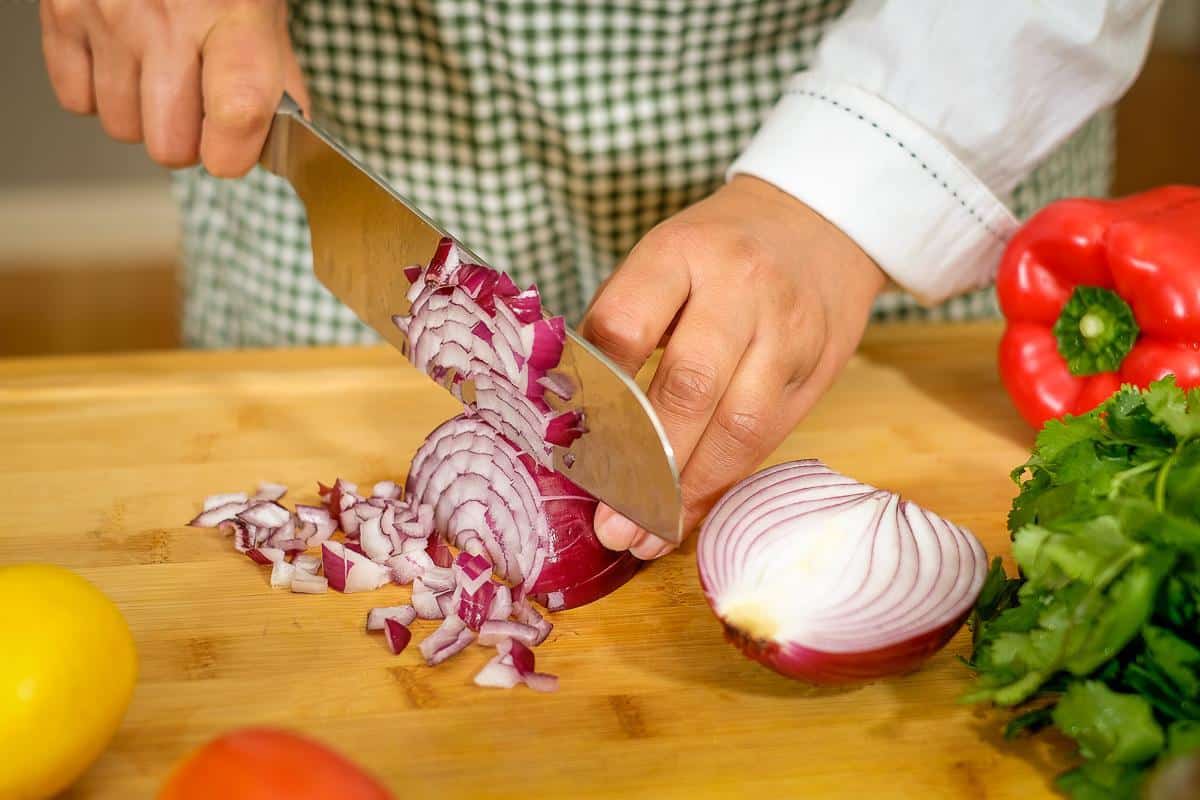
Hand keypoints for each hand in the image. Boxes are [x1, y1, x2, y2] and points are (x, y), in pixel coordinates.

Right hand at [39, 0, 308, 176]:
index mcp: (233, 15)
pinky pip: (76, 101)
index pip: (236, 114)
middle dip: (187, 142)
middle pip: (169, 145)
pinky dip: (99, 92)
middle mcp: (166, 17)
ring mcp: (108, 15)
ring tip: (158, 72)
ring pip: (122, 128)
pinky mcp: (61, 12)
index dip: (234, 154)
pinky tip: (122, 60)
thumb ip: (276, 75)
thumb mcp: (263, 8)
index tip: (234, 152)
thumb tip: (284, 135)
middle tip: (196, 107)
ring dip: (143, 116)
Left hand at [582, 175, 885, 558]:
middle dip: (643, 464)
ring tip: (644, 536)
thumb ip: (622, 321)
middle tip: (609, 522)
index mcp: (682, 250)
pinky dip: (722, 485)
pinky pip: (766, 440)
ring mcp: (787, 332)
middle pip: (688, 387)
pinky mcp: (817, 371)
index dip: (594, 393)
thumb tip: (570, 409)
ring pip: (737, 427)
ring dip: (686, 492)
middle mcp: (740, 288)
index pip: (625, 325)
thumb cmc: (718, 250)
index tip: (567, 447)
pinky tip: (686, 515)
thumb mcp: (663, 256)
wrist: (818, 226)